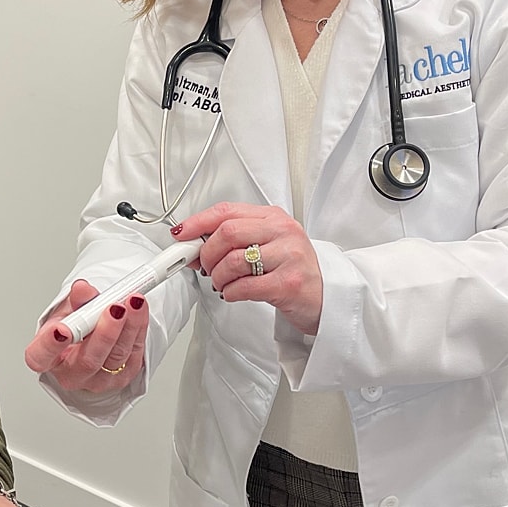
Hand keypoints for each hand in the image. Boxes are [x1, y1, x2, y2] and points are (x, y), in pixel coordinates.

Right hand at [23, 279, 149, 392]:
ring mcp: (99, 380)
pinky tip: (139, 310)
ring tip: (133, 301)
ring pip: (116, 357)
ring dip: (129, 326)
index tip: (61, 329)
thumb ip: (76, 300)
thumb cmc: (73, 327)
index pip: (41, 357)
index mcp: (47, 358)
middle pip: (88, 361)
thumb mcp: (69, 309)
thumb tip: (82, 289)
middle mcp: (72, 374)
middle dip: (105, 333)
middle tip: (114, 308)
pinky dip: (138, 329)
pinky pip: (134, 354)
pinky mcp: (123, 377)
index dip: (51, 345)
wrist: (92, 339)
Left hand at [174, 202, 322, 335]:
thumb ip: (234, 240)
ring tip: (222, 284)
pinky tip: (233, 293)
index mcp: (273, 217)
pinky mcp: (289, 283)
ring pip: (232, 261)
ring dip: (217, 277)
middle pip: (227, 233)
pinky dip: (230, 292)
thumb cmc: (292, 269)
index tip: (181, 234)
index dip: (198, 222)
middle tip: (205, 267)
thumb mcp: (266, 244)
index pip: (227, 211)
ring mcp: (288, 256)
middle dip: (206, 254)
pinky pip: (244, 286)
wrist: (326, 296)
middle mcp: (283, 231)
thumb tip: (192, 245)